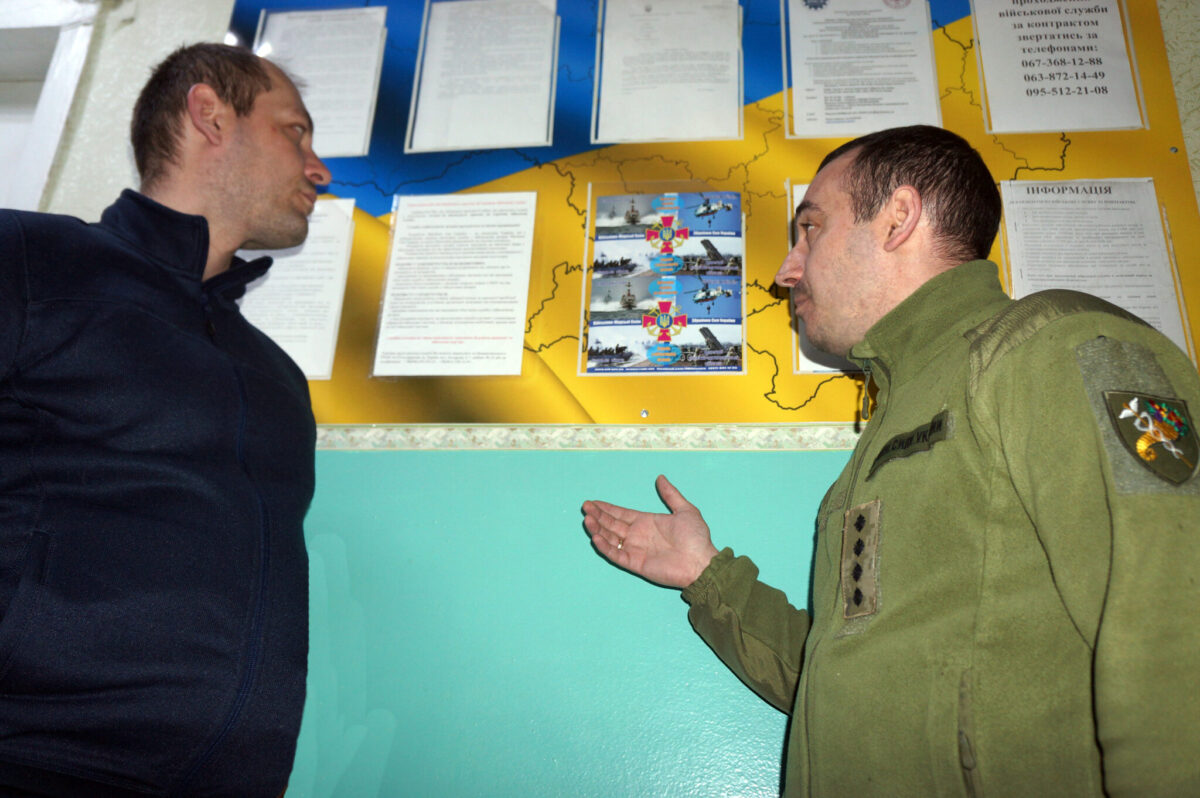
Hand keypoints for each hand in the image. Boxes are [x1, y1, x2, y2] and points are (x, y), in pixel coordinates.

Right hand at [582, 474, 719, 588]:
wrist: (702, 562)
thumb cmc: (696, 538)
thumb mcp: (685, 510)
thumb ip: (671, 494)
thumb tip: (661, 478)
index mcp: (646, 522)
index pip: (621, 514)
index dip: (606, 508)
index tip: (592, 502)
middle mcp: (638, 536)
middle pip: (612, 524)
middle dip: (598, 516)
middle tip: (585, 507)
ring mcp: (635, 550)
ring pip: (610, 538)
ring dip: (598, 529)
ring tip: (588, 520)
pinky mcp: (635, 564)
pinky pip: (616, 555)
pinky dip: (605, 547)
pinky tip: (596, 537)